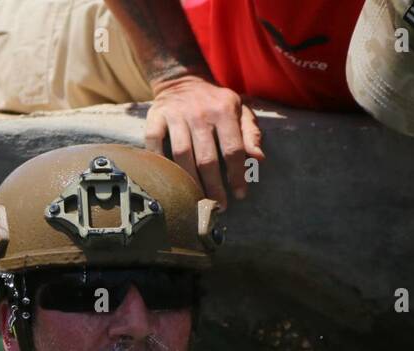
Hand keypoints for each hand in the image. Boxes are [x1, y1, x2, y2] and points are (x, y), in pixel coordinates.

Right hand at [143, 74, 264, 208]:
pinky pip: (155, 143)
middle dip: (214, 187)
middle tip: (218, 206)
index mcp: (225, 110)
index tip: (239, 195)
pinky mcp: (156, 116)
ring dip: (190, 181)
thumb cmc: (217, 104)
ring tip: (196, 199)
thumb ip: (251, 134)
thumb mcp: (240, 111)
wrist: (183, 81)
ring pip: (182, 155)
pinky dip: (160, 162)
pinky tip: (168, 179)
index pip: (233, 150)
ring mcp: (176, 114)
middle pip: (207, 159)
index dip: (237, 176)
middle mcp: (200, 112)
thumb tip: (259, 159)